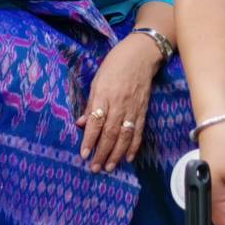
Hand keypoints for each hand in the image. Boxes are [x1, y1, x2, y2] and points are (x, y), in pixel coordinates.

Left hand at [77, 34, 160, 172]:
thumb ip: (90, 104)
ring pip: (124, 136)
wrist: (140, 56)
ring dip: (116, 154)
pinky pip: (138, 132)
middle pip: (110, 133)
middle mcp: (119, 104)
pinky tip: (127, 157)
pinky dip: (133, 146)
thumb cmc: (114, 66)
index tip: (83, 154)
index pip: (96, 122)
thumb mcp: (96, 81)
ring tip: (109, 167)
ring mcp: (133, 109)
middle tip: (94, 168)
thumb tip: (82, 123)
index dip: (90, 140)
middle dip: (102, 153)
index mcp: (104, 96)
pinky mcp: (143, 111)